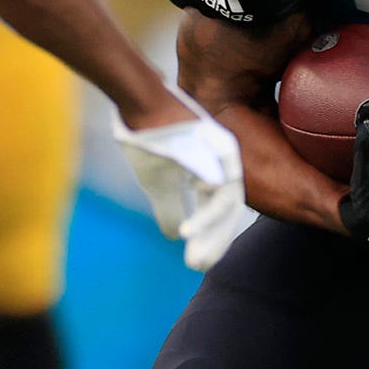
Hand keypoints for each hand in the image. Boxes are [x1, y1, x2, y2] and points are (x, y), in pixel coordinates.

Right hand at [113, 95, 250, 269]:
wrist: (138, 101)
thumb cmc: (149, 139)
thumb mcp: (158, 183)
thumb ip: (169, 208)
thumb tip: (171, 237)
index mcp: (214, 172)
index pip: (222, 211)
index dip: (213, 238)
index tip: (201, 263)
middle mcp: (224, 163)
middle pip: (229, 210)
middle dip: (215, 243)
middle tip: (200, 268)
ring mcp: (222, 153)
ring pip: (226, 201)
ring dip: (208, 233)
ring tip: (193, 257)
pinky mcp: (214, 145)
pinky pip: (214, 186)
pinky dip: (202, 212)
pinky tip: (185, 232)